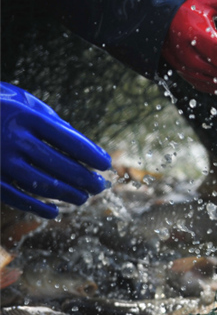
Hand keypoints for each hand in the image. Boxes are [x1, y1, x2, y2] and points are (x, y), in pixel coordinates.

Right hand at [1, 83, 110, 218]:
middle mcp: (12, 139)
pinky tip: (54, 211)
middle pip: (60, 165)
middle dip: (86, 179)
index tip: (106, 165)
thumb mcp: (23, 103)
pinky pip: (16, 198)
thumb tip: (86, 149)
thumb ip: (52, 123)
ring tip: (82, 198)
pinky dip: (37, 208)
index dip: (92, 155)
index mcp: (25, 117)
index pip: (69, 140)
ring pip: (42, 185)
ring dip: (67, 195)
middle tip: (100, 187)